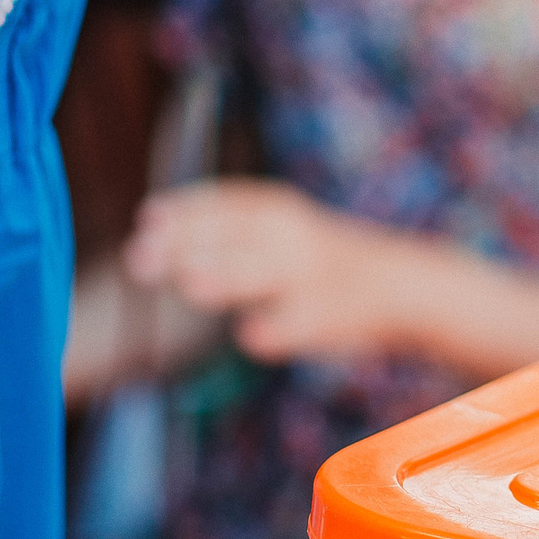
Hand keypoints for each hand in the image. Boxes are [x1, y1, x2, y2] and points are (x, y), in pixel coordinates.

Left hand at [123, 178, 414, 362]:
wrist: (399, 286)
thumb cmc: (320, 257)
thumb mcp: (280, 225)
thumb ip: (225, 228)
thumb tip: (151, 228)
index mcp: (279, 210)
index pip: (227, 203)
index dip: (186, 209)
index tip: (147, 218)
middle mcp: (293, 238)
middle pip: (235, 237)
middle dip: (188, 246)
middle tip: (140, 258)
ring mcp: (310, 278)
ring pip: (263, 275)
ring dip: (227, 278)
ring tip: (192, 285)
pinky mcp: (323, 319)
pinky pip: (290, 327)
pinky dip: (269, 332)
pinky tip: (250, 335)